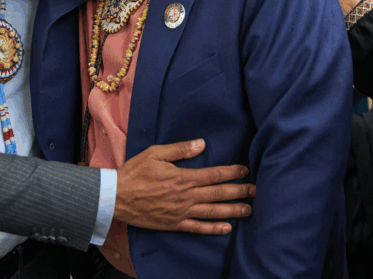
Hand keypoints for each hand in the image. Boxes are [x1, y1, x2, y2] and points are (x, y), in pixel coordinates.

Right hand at [115, 139, 254, 234]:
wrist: (116, 197)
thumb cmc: (135, 172)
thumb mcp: (156, 153)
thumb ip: (180, 149)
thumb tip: (202, 144)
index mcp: (183, 177)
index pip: (214, 175)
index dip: (232, 172)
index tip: (245, 170)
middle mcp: (186, 196)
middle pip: (218, 194)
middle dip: (239, 191)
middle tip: (255, 190)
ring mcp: (181, 212)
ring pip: (212, 212)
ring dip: (232, 211)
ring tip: (248, 209)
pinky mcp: (174, 224)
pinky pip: (198, 228)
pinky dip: (213, 228)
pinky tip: (226, 228)